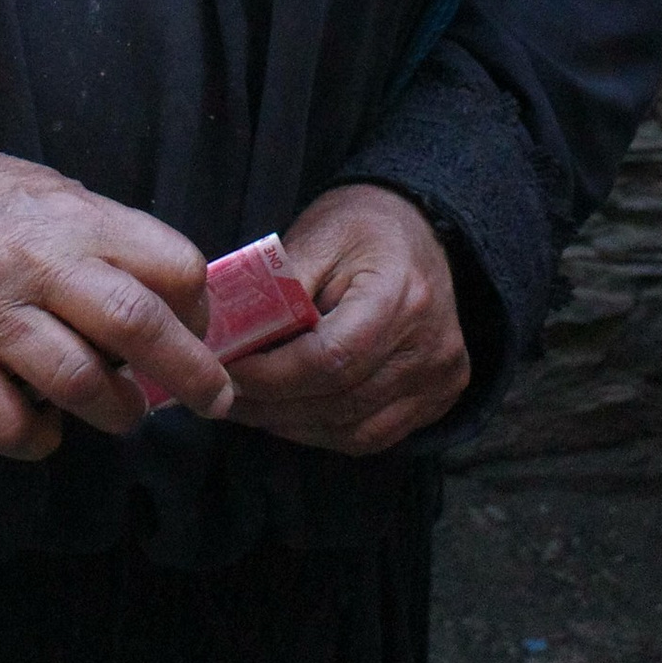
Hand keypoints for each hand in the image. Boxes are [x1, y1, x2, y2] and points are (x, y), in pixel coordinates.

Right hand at [0, 147, 230, 459]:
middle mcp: (40, 267)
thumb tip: (168, 299)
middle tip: (210, 400)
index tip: (195, 327)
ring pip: (79, 382)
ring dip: (115, 412)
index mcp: (76, 221)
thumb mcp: (56, 194)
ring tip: (118, 413)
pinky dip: (38, 441)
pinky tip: (46, 429)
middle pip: (136, 325)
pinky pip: (7, 424)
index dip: (197, 306)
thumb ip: (109, 240)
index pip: (170, 264)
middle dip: (189, 373)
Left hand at [223, 183, 470, 456]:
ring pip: (354, 430)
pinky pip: (373, 435)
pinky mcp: (439, 398)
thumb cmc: (361, 227)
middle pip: (339, 400)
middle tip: (222, 393)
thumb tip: (227, 336)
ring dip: (292, 425)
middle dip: (271, 404)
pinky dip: (324, 432)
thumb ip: (276, 287)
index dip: (271, 375)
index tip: (224, 369)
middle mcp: (429, 346)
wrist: (421, 230)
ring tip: (247, 407)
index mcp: (400, 296)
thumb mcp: (316, 236)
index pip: (330, 358)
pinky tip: (288, 416)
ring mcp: (439, 378)